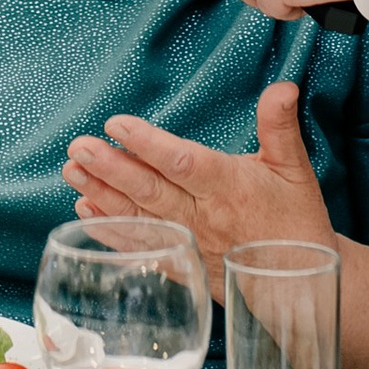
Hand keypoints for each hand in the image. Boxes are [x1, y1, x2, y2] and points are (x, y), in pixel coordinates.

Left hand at [62, 80, 331, 295]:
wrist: (296, 283)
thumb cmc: (295, 220)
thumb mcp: (295, 168)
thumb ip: (280, 125)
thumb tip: (283, 85)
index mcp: (229, 187)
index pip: (184, 162)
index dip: (149, 144)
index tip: (118, 124)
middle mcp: (204, 217)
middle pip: (152, 192)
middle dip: (112, 169)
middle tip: (79, 147)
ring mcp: (189, 243)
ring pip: (140, 218)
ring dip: (103, 195)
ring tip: (72, 173)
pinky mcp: (181, 265)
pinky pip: (141, 249)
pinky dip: (111, 232)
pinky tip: (86, 213)